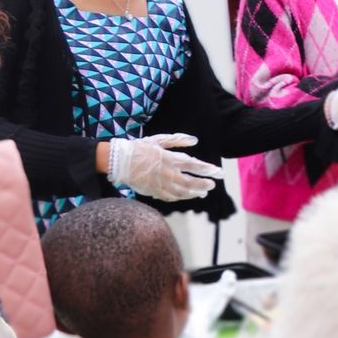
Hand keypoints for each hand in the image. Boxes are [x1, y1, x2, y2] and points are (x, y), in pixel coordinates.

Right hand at [106, 133, 224, 202]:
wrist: (119, 160)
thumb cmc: (140, 147)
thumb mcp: (159, 140)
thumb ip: (178, 140)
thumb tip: (195, 140)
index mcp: (170, 159)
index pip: (194, 166)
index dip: (208, 170)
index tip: (218, 173)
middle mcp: (168, 173)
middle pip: (191, 182)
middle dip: (204, 184)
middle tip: (212, 185)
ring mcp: (160, 184)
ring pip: (182, 192)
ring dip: (194, 193)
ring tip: (202, 193)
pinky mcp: (153, 191)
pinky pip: (170, 197)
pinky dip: (179, 197)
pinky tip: (185, 196)